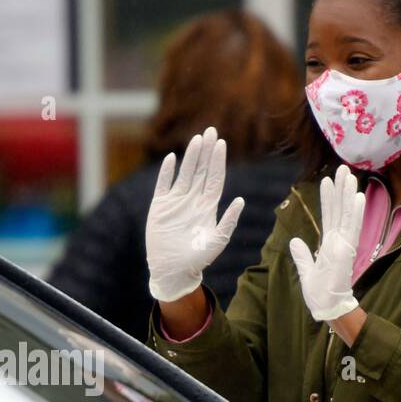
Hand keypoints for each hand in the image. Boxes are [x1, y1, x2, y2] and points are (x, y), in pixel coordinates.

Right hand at [145, 125, 245, 301]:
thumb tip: (241, 200)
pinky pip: (163, 185)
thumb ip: (228, 221)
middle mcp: (193, 200)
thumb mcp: (217, 241)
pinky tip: (170, 159)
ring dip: (190, 157)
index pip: (215, 178)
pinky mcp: (160, 207)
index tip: (221, 143)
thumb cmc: (197, 259)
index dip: (218, 161)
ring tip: (196, 139)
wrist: (173, 270)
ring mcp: (176, 202)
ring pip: (185, 173)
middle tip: (211, 131)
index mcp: (208, 206)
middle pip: (202, 170)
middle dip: (206, 151)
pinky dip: (166, 173)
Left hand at [288, 164, 365, 321]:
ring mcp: (344, 243)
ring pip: (347, 213)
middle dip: (340, 189)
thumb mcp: (306, 271)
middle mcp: (339, 240)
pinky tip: (357, 197)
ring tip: (349, 175)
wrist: (327, 308)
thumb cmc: (319, 293)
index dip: (328, 198)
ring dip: (348, 194)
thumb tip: (295, 241)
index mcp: (330, 243)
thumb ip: (302, 255)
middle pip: (339, 209)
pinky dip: (355, 213)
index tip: (327, 180)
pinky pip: (352, 227)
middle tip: (343, 168)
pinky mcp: (348, 250)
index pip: (329, 215)